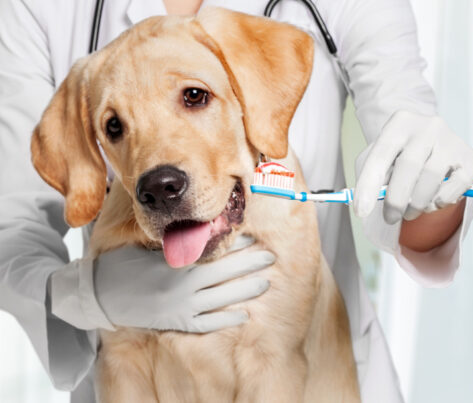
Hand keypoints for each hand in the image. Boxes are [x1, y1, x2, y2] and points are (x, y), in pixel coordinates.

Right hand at [50, 235, 272, 332]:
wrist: (99, 296)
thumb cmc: (122, 265)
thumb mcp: (146, 246)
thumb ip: (173, 239)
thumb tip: (197, 222)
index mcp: (175, 265)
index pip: (214, 254)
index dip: (235, 248)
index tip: (252, 239)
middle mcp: (182, 287)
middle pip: (224, 276)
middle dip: (249, 266)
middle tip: (270, 257)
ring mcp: (181, 308)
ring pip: (221, 299)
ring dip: (245, 290)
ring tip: (264, 282)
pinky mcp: (177, 322)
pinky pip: (206, 324)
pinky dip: (225, 320)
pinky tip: (243, 316)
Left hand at [354, 110, 472, 222]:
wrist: (431, 141)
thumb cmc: (399, 153)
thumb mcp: (379, 157)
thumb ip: (370, 177)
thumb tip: (363, 206)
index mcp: (400, 123)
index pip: (381, 155)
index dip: (369, 185)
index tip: (361, 211)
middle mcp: (428, 127)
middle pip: (409, 167)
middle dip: (396, 200)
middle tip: (390, 218)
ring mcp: (452, 141)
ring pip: (432, 180)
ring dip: (417, 204)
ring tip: (410, 212)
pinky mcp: (472, 160)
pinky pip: (455, 189)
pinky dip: (442, 201)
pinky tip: (434, 200)